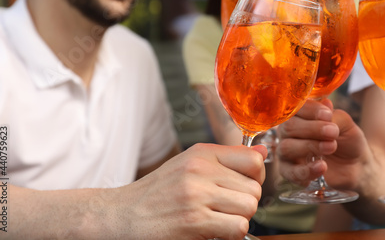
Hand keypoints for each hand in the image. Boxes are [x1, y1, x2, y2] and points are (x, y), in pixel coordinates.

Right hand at [112, 143, 266, 239]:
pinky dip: (231, 234)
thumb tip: (263, 152)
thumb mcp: (189, 165)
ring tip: (219, 219)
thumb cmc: (156, 193)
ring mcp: (197, 195)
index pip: (253, 160)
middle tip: (225, 209)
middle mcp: (200, 170)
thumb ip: (228, 158)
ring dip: (239, 219)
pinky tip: (213, 231)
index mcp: (201, 154)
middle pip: (254, 188)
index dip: (256, 177)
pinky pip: (237, 227)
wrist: (121, 216)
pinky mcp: (194, 221)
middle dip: (245, 203)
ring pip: (249, 208)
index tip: (243, 187)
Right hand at [278, 98, 369, 189]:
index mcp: (300, 115)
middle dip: (312, 129)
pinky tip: (322, 167)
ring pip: (286, 147)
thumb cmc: (347, 140)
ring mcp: (286, 151)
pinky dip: (305, 170)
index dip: (310, 110)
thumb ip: (334, 116)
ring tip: (331, 148)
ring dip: (310, 147)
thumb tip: (325, 104)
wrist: (355, 166)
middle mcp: (289, 131)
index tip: (328, 115)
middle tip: (333, 133)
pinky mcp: (289, 171)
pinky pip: (289, 172)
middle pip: (288, 127)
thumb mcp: (346, 124)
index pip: (295, 108)